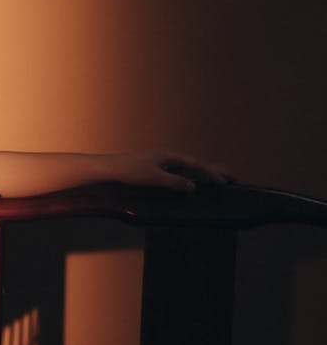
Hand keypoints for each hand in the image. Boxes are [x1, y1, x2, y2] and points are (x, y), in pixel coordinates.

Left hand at [104, 153, 234, 192]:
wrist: (110, 169)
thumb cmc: (130, 171)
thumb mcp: (154, 178)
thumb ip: (174, 182)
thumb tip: (193, 187)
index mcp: (170, 157)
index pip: (196, 166)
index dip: (212, 174)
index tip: (226, 182)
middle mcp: (169, 159)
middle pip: (196, 165)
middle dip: (215, 172)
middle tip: (233, 178)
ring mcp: (163, 164)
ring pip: (189, 170)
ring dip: (205, 175)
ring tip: (220, 182)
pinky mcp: (157, 171)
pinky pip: (180, 174)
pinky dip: (192, 179)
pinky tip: (194, 185)